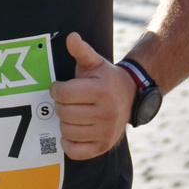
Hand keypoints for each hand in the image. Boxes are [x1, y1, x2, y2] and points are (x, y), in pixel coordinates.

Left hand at [51, 32, 134, 160]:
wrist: (131, 97)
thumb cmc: (106, 79)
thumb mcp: (95, 62)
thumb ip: (81, 51)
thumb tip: (71, 37)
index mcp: (102, 90)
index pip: (63, 93)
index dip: (57, 89)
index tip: (60, 88)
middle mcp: (107, 112)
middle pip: (64, 113)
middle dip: (60, 106)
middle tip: (68, 102)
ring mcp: (106, 131)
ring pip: (67, 132)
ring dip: (64, 123)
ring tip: (73, 114)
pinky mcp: (104, 146)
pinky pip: (75, 151)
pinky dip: (69, 143)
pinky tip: (73, 131)